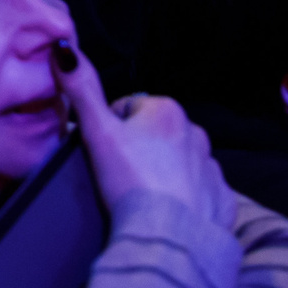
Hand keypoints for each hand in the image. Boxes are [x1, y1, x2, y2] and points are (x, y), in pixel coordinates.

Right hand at [61, 50, 237, 229]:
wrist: (169, 238)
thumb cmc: (131, 180)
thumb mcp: (98, 132)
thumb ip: (82, 89)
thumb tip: (64, 50)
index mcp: (167, 110)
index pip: (128, 108)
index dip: (110, 128)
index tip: (104, 152)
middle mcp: (196, 133)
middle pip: (156, 134)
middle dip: (139, 149)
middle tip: (119, 175)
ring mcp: (212, 169)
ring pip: (180, 162)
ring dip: (163, 172)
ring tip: (143, 197)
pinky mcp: (222, 201)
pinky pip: (201, 193)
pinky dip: (186, 199)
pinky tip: (170, 213)